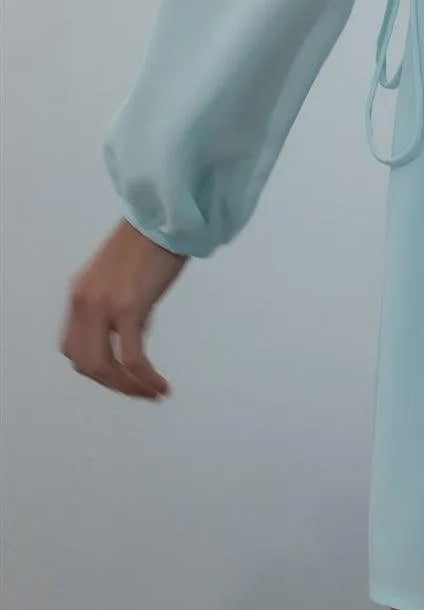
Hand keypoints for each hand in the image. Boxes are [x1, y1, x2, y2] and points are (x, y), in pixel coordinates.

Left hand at [59, 220, 186, 400]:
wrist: (163, 218)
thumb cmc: (150, 242)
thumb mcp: (122, 278)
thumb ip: (119, 305)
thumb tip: (133, 332)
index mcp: (79, 295)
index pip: (74, 346)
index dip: (96, 368)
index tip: (123, 375)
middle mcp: (83, 303)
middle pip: (84, 362)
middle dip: (113, 384)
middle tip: (139, 390)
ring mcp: (103, 306)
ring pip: (102, 367)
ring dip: (127, 386)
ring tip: (151, 391)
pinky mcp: (128, 307)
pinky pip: (131, 357)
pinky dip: (144, 377)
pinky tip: (160, 384)